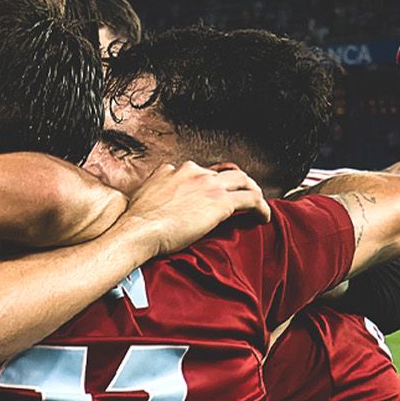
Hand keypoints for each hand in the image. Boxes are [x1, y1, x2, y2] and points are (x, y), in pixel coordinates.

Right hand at [118, 162, 270, 258]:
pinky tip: (262, 218)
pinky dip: (260, 208)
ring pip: (243, 181)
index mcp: (173, 170)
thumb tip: (160, 195)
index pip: (201, 171)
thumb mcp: (144, 194)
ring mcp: (208, 184)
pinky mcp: (220, 201)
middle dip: (238, 184)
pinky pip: (251, 199)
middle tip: (243, 198)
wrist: (138, 230)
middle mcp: (193, 171)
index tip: (215, 196)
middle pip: (226, 172)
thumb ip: (157, 187)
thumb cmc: (137, 222)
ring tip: (256, 207)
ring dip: (252, 192)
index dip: (212, 184)